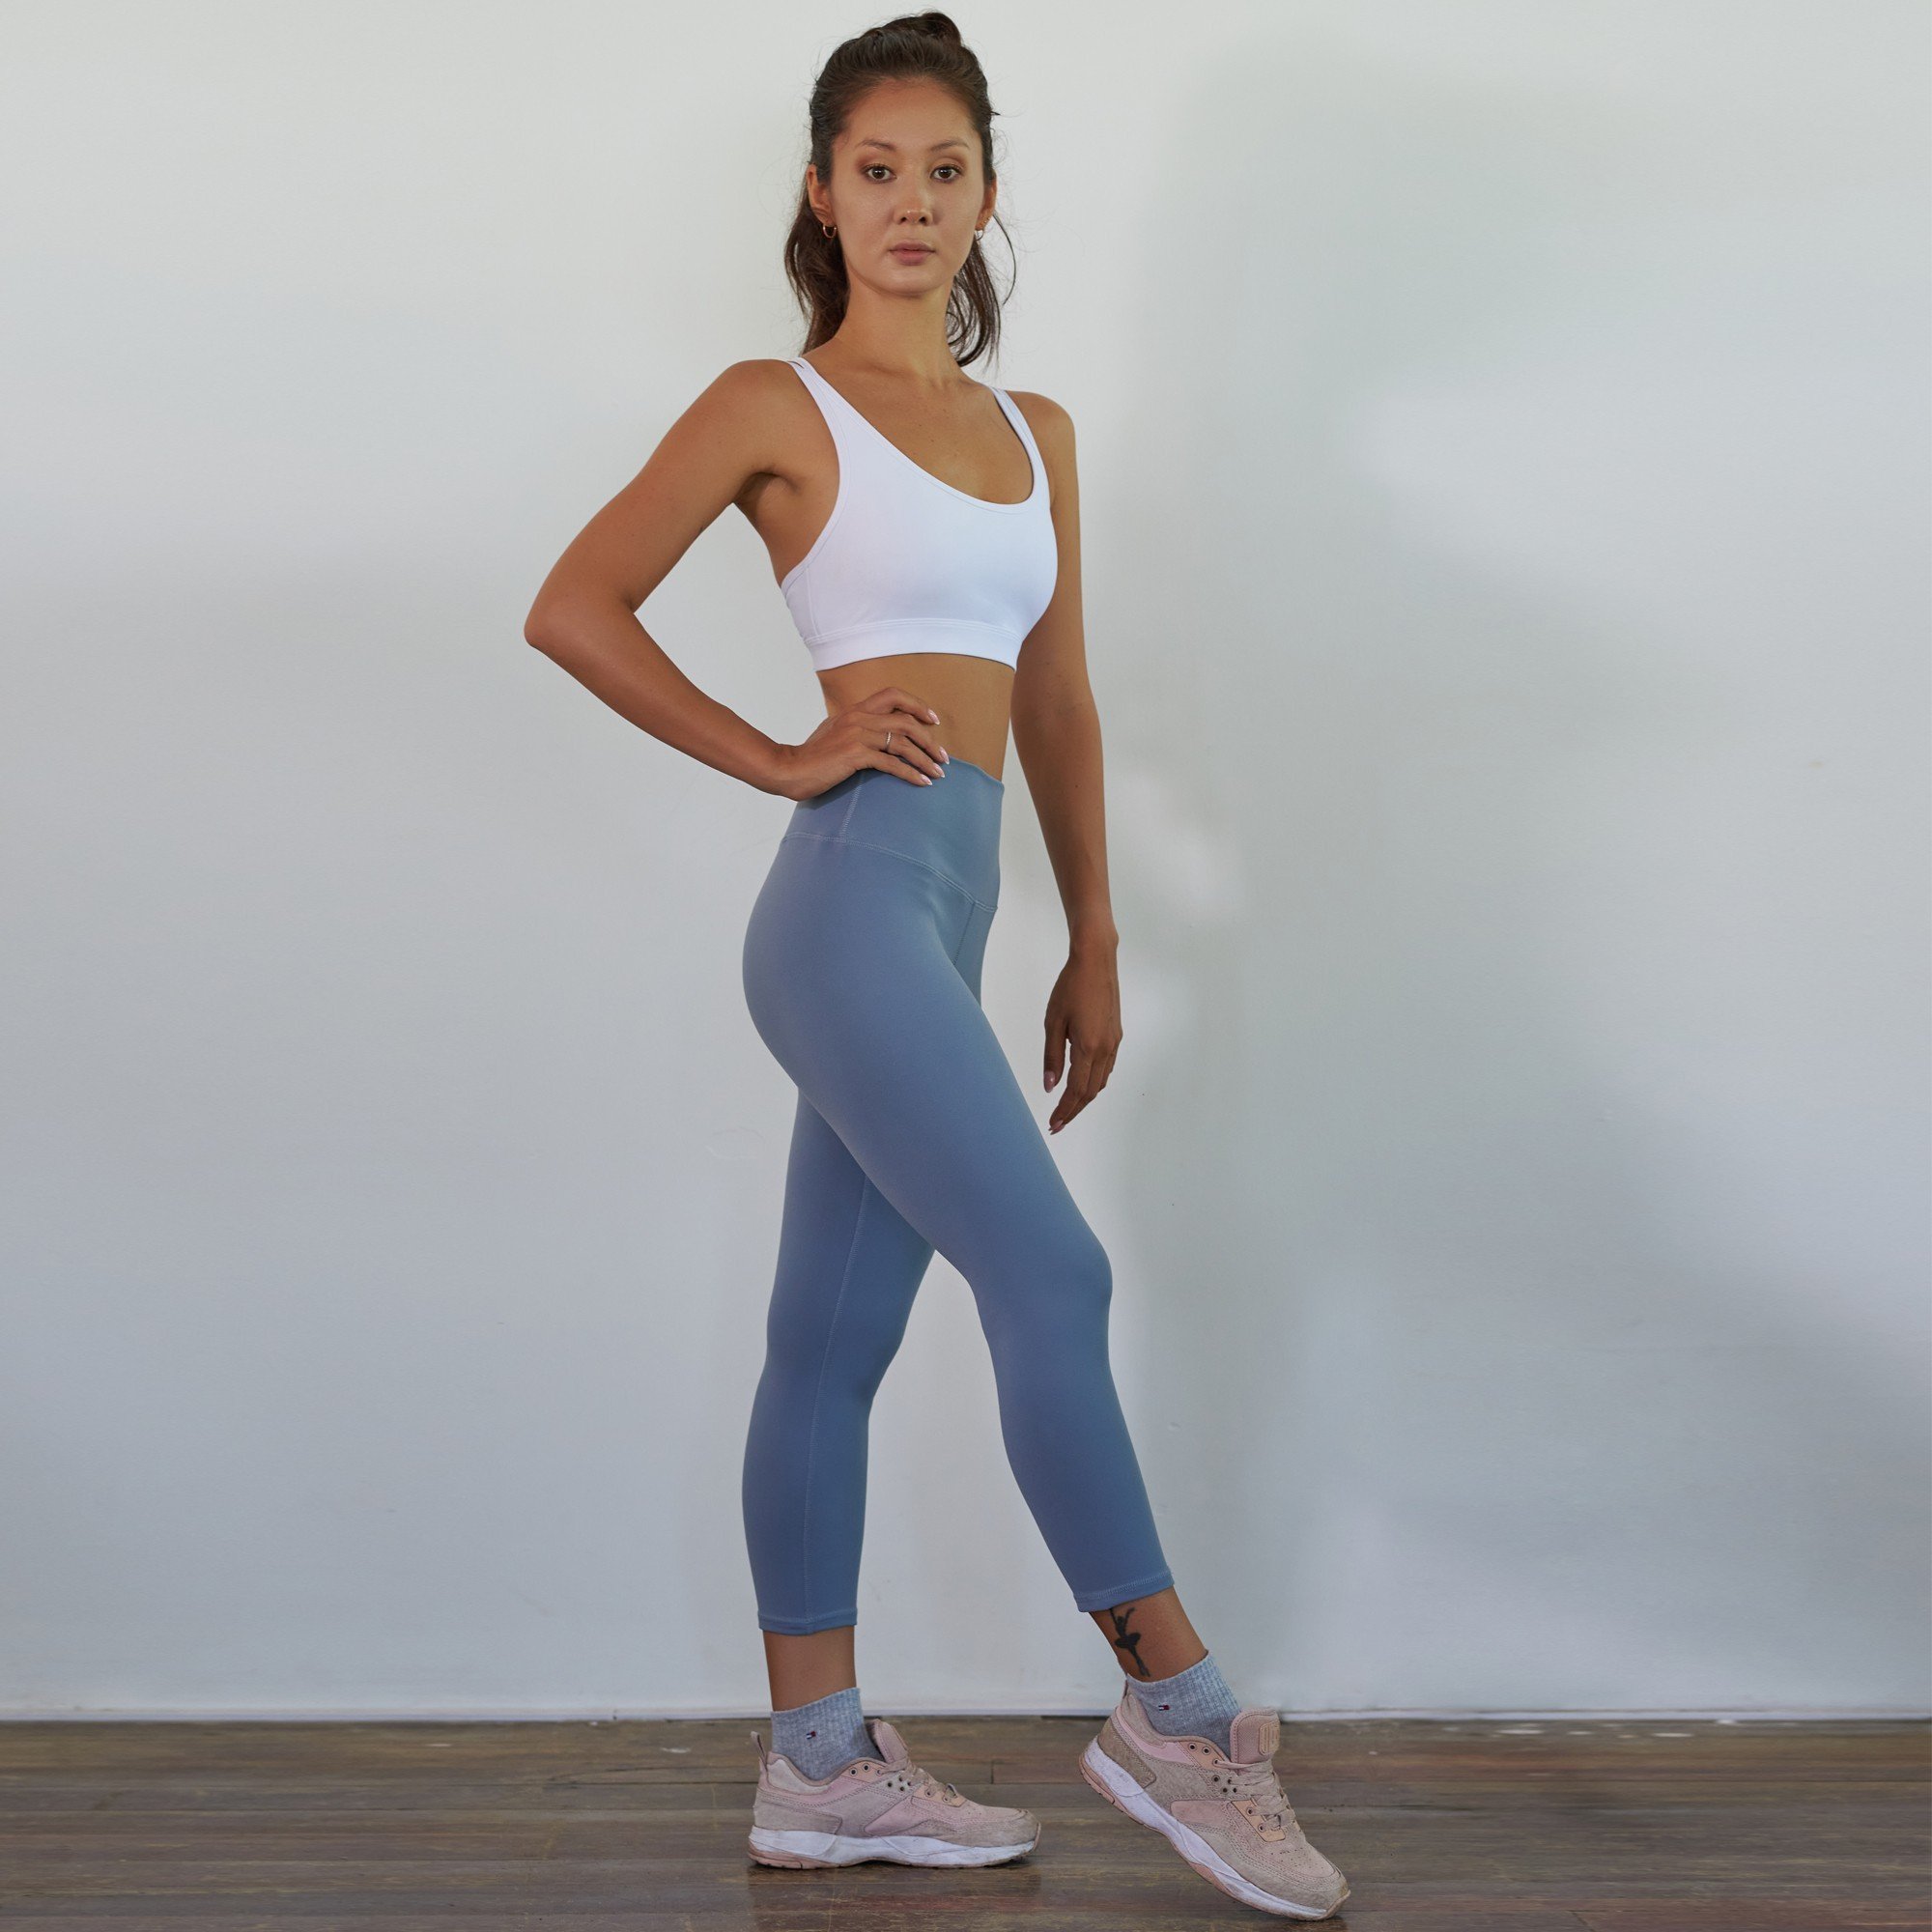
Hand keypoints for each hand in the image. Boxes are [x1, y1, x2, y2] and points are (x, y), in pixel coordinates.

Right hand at [766, 687, 950, 799]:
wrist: (788, 769)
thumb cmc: (811, 756)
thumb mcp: (834, 732)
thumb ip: (855, 727)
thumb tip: (876, 733)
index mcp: (855, 709)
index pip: (893, 695)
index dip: (917, 705)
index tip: (933, 721)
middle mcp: (859, 717)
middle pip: (906, 721)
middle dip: (930, 740)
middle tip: (943, 758)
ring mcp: (857, 735)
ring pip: (903, 742)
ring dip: (925, 759)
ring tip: (938, 774)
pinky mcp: (855, 755)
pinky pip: (891, 763)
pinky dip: (910, 773)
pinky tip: (921, 783)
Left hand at [1042, 940, 1121, 1133]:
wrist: (1096, 961)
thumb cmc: (1071, 987)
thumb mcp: (1053, 1021)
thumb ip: (1052, 1056)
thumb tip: (1051, 1086)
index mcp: (1088, 1047)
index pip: (1076, 1090)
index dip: (1064, 1111)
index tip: (1053, 1124)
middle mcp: (1105, 1049)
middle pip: (1090, 1091)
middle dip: (1074, 1111)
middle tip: (1057, 1124)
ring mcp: (1114, 1042)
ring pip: (1101, 1081)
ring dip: (1084, 1099)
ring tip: (1067, 1108)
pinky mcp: (1116, 1034)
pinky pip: (1107, 1068)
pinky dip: (1094, 1082)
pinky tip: (1082, 1083)